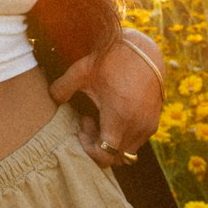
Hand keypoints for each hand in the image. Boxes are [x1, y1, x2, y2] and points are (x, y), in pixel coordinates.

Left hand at [48, 30, 163, 168]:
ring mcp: (148, 125)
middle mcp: (137, 126)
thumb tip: (52, 98)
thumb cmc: (110, 60)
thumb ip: (62, 88)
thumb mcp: (81, 71)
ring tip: (100, 116)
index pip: (106, 156)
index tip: (81, 128)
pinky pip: (137, 140)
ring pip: (128, 151)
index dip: (90, 149)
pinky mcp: (154, 121)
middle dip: (99, 145)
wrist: (142, 50)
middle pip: (116, 157)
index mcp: (119, 118)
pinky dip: (124, 136)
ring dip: (112, 142)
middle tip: (87, 121)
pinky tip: (114, 113)